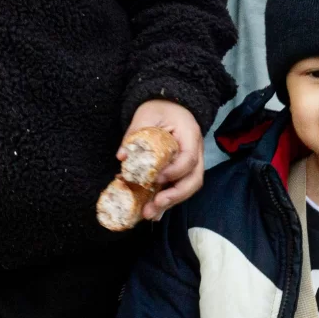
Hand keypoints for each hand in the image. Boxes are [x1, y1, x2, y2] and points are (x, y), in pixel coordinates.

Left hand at [122, 100, 202, 221]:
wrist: (171, 103)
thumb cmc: (160, 108)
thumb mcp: (145, 115)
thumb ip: (135, 134)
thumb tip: (122, 156)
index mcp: (190, 135)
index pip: (189, 158)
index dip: (174, 172)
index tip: (155, 179)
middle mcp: (196, 151)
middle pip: (194, 179)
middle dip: (175, 196)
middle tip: (154, 206)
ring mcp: (192, 162)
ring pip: (189, 187)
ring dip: (170, 202)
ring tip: (150, 214)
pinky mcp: (183, 169)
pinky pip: (180, 187)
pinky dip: (168, 199)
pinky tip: (154, 211)